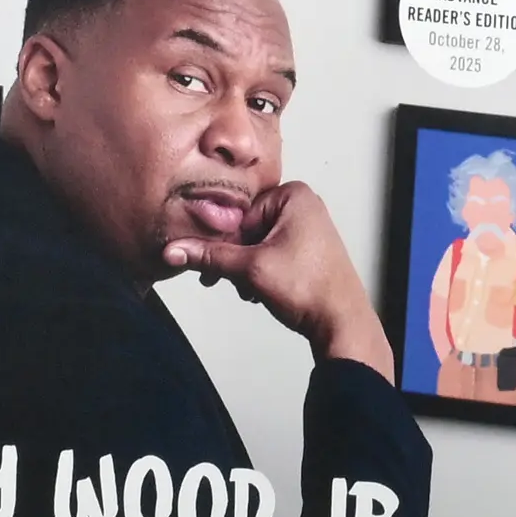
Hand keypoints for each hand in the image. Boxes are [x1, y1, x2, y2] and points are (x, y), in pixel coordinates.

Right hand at [167, 177, 393, 377]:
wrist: (341, 321)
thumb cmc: (308, 288)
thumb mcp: (250, 269)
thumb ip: (210, 256)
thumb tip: (174, 250)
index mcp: (293, 195)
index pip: (239, 213)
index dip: (225, 243)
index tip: (212, 266)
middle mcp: (302, 204)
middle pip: (247, 228)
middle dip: (236, 259)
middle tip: (231, 282)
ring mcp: (308, 226)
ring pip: (257, 243)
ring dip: (247, 269)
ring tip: (253, 290)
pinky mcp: (308, 248)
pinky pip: (272, 252)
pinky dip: (261, 271)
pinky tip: (262, 291)